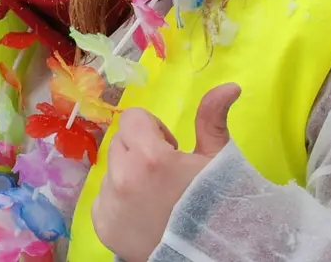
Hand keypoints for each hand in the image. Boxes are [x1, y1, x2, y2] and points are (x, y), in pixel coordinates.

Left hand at [91, 83, 240, 261]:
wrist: (209, 254)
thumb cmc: (217, 206)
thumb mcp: (217, 162)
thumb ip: (212, 120)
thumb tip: (229, 85)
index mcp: (149, 157)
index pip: (134, 119)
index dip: (156, 131)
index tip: (173, 153)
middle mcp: (122, 177)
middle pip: (121, 142)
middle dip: (141, 151)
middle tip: (166, 176)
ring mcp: (108, 202)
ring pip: (111, 169)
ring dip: (129, 175)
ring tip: (157, 198)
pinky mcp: (101, 222)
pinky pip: (103, 196)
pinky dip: (119, 200)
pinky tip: (143, 214)